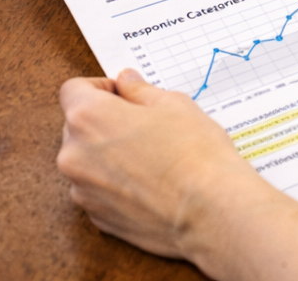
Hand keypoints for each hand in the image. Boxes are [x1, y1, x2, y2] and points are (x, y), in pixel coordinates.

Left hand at [58, 69, 297, 280]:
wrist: (219, 212)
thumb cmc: (208, 153)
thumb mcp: (181, 103)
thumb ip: (145, 88)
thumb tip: (130, 78)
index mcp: (95, 119)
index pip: (78, 86)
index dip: (110, 85)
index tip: (135, 89)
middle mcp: (83, 155)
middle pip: (86, 121)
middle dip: (119, 115)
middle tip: (164, 114)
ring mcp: (91, 192)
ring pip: (97, 156)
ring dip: (126, 148)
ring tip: (174, 145)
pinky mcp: (107, 219)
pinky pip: (109, 187)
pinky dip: (131, 178)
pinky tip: (170, 174)